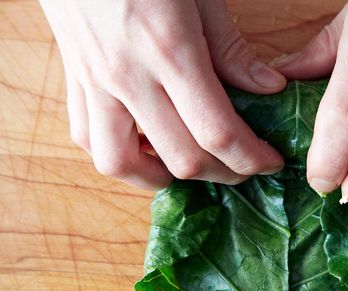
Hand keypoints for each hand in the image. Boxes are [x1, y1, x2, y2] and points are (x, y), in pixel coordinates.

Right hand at [41, 0, 286, 189]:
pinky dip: (117, 156)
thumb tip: (268, 90)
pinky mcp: (73, 79)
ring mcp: (94, 81)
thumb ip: (233, 51)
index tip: (269, 162)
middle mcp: (129, 76)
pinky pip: (85, 138)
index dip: (251, 158)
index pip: (218, 133)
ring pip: (120, 164)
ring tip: (190, 169)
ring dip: (161, 178)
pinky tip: (144, 147)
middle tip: (243, 167)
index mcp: (171, 51)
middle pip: (181, 158)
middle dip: (223, 173)